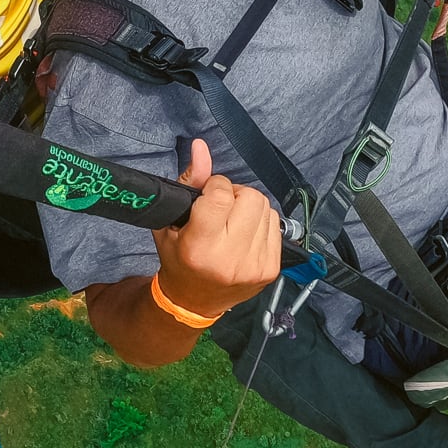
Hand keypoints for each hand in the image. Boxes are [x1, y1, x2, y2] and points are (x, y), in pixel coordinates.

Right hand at [149, 139, 281, 319]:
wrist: (193, 302)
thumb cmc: (178, 258)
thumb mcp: (171, 221)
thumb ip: (189, 181)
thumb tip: (201, 146)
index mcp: (200, 247)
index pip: (220, 195)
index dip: (214, 186)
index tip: (207, 195)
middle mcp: (230, 258)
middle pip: (250, 197)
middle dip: (235, 195)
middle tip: (222, 208)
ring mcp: (254, 265)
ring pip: (266, 208)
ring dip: (249, 208)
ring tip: (232, 222)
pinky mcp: (271, 270)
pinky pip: (275, 225)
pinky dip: (260, 223)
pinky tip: (244, 234)